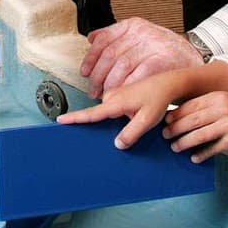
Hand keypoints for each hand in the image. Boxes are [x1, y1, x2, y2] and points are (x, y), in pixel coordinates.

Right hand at [57, 71, 189, 149]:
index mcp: (115, 103)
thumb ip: (131, 134)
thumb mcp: (147, 120)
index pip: (91, 113)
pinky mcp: (120, 95)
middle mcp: (112, 97)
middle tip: (120, 125)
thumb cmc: (158, 99)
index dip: (74, 118)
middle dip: (103, 125)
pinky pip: (113, 109)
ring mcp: (115, 95)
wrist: (167, 83)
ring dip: (117, 120)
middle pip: (100, 116)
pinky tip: (135, 116)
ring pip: (108, 114)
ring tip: (137, 117)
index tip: (60, 120)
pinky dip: (119, 116)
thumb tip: (117, 144)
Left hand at [81, 17, 203, 96]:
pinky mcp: (162, 60)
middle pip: (110, 54)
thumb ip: (117, 37)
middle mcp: (142, 32)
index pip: (103, 39)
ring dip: (111, 85)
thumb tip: (91, 38)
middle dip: (98, 76)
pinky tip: (123, 97)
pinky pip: (138, 76)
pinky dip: (128, 89)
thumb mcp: (140, 37)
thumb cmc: (163, 53)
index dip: (91, 58)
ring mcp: (153, 45)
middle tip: (94, 91)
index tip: (85, 72)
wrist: (191, 60)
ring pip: (122, 66)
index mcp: (133, 25)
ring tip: (106, 97)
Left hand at [162, 92, 227, 162]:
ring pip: (200, 135)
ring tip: (175, 147)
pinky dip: (202, 154)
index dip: (176, 114)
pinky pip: (213, 148)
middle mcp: (223, 109)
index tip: (165, 120)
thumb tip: (180, 115)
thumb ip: (206, 106)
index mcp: (218, 97)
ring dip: (184, 142)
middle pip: (193, 120)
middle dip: (176, 128)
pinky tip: (194, 157)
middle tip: (165, 135)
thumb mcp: (225, 102)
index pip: (191, 105)